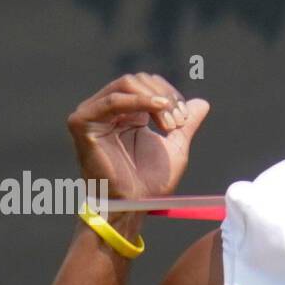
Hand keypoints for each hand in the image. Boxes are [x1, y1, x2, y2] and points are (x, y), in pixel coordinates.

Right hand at [66, 73, 210, 198]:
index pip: (148, 84)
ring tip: (169, 124)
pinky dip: (139, 101)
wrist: (133, 204)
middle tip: (177, 124)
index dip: (170, 95)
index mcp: (126, 112)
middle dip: (165, 98)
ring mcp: (92, 113)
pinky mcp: (82, 122)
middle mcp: (107, 109)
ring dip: (155, 100)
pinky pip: (113, 101)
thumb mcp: (175, 147)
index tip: (184, 120)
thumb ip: (186, 124)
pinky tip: (159, 108)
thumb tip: (202, 103)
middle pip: (138, 80)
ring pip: (127, 84)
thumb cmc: (150, 182)